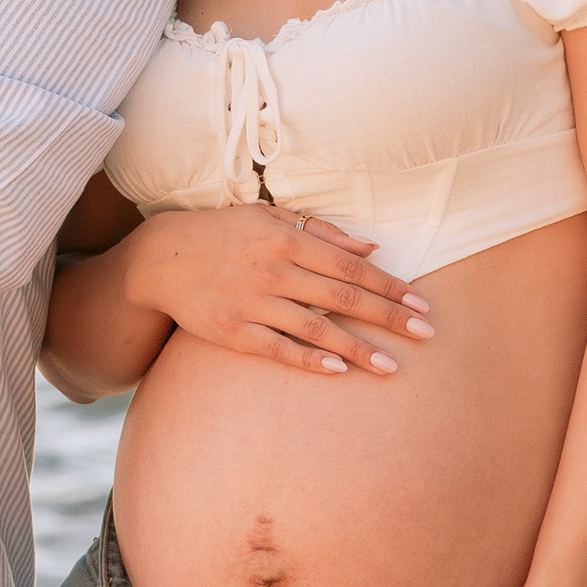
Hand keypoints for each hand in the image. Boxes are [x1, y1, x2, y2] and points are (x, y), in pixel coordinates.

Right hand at [126, 206, 435, 378]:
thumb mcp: (268, 216)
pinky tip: (338, 370)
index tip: (420, 303)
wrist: (160, 258)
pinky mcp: (233, 331)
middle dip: (388, 316)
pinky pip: (278, 348)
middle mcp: (272, 268)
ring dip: (358, 348)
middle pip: (343, 296)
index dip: (389, 285)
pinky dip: (309, 360)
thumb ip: (321, 231)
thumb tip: (372, 246)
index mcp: (286, 237)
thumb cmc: (223, 234)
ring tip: (391, 366)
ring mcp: (252, 302)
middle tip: (425, 334)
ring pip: (317, 328)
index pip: (350, 265)